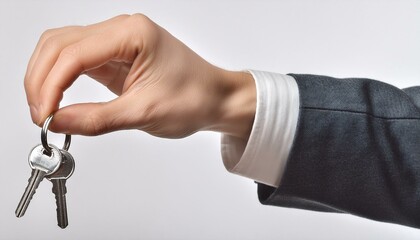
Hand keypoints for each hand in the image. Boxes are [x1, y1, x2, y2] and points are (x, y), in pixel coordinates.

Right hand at [24, 14, 255, 138]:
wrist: (215, 98)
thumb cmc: (194, 98)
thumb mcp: (145, 112)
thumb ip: (97, 118)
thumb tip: (55, 120)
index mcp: (133, 34)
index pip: (75, 53)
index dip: (51, 85)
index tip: (43, 115)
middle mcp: (121, 30)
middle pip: (60, 43)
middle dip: (41, 78)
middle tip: (39, 114)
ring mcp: (116, 41)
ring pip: (62, 48)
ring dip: (46, 76)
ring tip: (44, 109)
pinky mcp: (114, 56)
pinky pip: (76, 61)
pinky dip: (60, 79)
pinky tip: (56, 99)